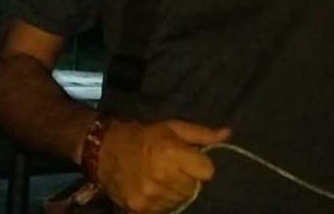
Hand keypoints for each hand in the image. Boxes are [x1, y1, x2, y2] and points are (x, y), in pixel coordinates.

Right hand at [97, 118, 230, 213]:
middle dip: (188, 178)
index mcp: (171, 152)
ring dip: (176, 191)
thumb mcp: (173, 127)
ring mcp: (150, 196)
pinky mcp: (140, 209)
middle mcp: (162, 176)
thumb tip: (228, 134)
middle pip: (194, 188)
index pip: (208, 171)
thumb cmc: (144, 135)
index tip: (191, 160)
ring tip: (162, 178)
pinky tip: (152, 189)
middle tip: (173, 168)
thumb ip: (202, 134)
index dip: (201, 165)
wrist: (105, 150)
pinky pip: (164, 210)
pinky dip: (162, 201)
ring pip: (180, 201)